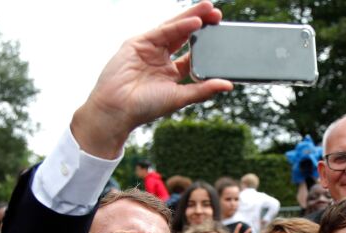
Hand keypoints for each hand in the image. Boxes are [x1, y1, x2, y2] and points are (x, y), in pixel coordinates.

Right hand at [70, 1, 231, 158]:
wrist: (117, 110)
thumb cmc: (145, 108)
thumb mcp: (180, 97)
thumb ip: (203, 90)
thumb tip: (228, 85)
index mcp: (170, 73)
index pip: (192, 54)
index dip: (206, 45)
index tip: (222, 36)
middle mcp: (160, 58)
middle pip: (184, 36)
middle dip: (201, 24)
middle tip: (219, 14)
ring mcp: (149, 49)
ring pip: (174, 29)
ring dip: (192, 17)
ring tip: (210, 8)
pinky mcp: (138, 43)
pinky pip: (163, 31)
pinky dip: (179, 26)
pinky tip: (195, 21)